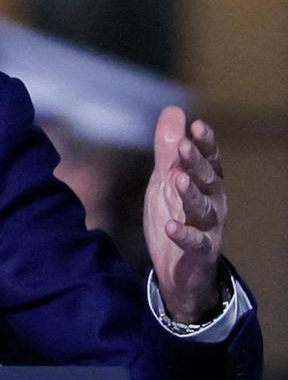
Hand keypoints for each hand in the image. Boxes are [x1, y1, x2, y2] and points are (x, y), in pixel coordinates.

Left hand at [143, 106, 225, 323]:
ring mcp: (208, 228)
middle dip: (197, 163)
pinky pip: (195, 243)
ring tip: (178, 180)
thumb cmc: (176, 215)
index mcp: (206, 184)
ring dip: (191, 194)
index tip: (198, 125)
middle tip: (184, 146)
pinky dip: (183, 234)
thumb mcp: (166, 179)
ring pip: (203, 209)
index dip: (205, 144)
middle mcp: (213, 203)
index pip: (208, 160)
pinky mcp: (200, 252)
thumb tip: (174, 111)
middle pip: (208, 181)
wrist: (177, 268)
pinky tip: (171, 226)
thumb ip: (168, 149)